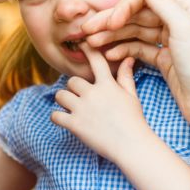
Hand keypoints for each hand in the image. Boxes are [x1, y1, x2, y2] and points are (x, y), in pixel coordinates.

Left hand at [50, 44, 149, 163]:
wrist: (132, 145)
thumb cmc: (134, 120)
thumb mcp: (131, 96)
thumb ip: (126, 76)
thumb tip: (128, 58)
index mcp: (107, 84)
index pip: (95, 60)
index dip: (87, 50)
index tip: (80, 43)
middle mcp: (92, 93)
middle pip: (71, 81)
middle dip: (73, 88)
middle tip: (79, 98)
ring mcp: (82, 109)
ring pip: (60, 95)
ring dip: (63, 101)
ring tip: (71, 108)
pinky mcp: (75, 125)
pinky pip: (55, 115)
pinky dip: (57, 117)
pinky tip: (64, 120)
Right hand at [82, 0, 189, 126]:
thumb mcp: (183, 26)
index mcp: (185, 4)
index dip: (124, 7)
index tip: (110, 23)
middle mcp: (178, 17)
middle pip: (136, 14)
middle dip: (111, 22)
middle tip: (86, 30)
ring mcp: (170, 37)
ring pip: (134, 31)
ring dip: (112, 37)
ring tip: (91, 45)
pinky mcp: (164, 56)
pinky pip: (138, 48)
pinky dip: (123, 51)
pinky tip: (109, 56)